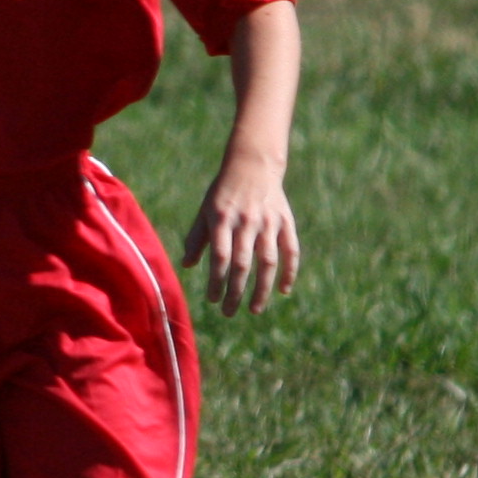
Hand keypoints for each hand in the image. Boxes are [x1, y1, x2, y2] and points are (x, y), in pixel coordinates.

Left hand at [182, 160, 300, 314]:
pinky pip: (290, 251)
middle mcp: (246, 222)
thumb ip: (197, 238)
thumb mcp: (205, 211)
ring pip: (267, 261)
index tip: (212, 300)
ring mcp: (268, 222)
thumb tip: (187, 266)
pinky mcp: (285, 221)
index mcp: (222, 219)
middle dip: (235, 292)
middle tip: (228, 312)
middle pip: (242, 264)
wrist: (253, 165)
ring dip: (262, 288)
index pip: (220, 257)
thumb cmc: (223, 192)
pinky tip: (283, 290)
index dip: (217, 281)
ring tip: (254, 309)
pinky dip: (289, 271)